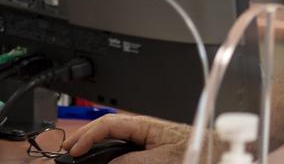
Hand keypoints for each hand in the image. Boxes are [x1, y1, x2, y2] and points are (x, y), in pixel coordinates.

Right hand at [61, 113, 216, 163]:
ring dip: (95, 146)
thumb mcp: (162, 159)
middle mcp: (143, 129)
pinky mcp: (147, 149)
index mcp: (145, 124)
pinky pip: (124, 148)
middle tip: (67, 153)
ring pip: (113, 139)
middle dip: (85, 139)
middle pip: (106, 129)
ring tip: (78, 156)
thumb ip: (133, 160)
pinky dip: (108, 152)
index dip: (88, 135)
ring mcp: (144, 139)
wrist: (216, 153)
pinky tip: (101, 157)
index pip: (109, 123)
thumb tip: (110, 162)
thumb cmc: (198, 151)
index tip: (74, 150)